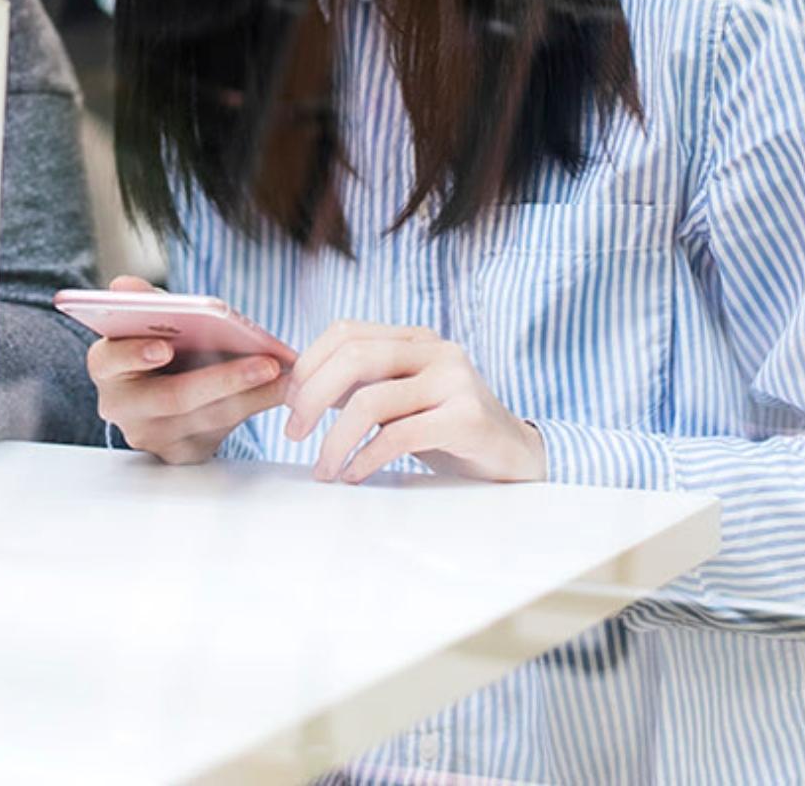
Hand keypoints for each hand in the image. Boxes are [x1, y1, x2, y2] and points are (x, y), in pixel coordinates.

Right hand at [85, 276, 289, 464]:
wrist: (163, 395)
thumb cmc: (157, 346)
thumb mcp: (149, 322)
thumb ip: (144, 302)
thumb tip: (125, 284)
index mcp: (107, 368)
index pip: (109, 361)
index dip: (133, 354)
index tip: (163, 347)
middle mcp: (123, 407)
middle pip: (172, 397)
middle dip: (223, 380)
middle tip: (266, 363)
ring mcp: (152, 436)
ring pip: (207, 418)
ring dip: (251, 394)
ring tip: (286, 374)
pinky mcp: (181, 453)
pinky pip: (222, 432)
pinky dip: (255, 407)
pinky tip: (281, 390)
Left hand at [283, 322, 545, 483]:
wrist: (515, 460)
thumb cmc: (448, 431)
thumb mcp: (403, 398)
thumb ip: (364, 385)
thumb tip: (297, 390)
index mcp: (416, 338)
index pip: (346, 331)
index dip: (309, 364)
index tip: (289, 403)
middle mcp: (436, 350)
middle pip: (354, 357)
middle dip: (311, 396)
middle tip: (293, 433)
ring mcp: (455, 381)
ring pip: (372, 400)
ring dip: (335, 439)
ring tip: (323, 468)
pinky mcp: (466, 418)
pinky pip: (399, 435)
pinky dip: (366, 457)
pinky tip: (354, 474)